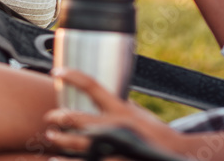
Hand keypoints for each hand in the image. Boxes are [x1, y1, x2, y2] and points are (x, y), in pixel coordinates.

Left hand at [44, 68, 185, 158]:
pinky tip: (54, 160)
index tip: (56, 72)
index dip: (72, 77)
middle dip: (59, 117)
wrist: (174, 154)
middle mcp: (114, 126)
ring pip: (77, 143)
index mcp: (120, 109)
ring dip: (60, 139)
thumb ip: (119, 105)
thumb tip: (101, 96)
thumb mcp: (137, 112)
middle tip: (49, 117)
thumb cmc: (154, 133)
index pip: (92, 87)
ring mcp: (112, 146)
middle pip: (78, 118)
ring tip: (51, 136)